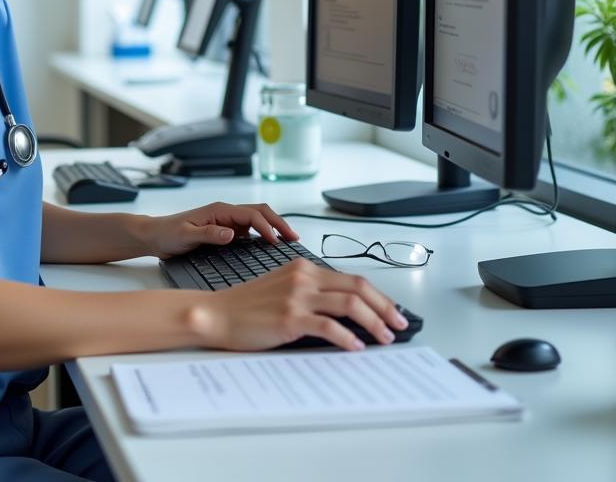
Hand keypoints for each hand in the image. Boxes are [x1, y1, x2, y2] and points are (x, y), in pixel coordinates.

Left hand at [143, 202, 298, 259]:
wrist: (155, 235)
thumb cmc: (167, 233)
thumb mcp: (185, 235)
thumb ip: (208, 234)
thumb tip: (232, 233)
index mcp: (219, 210)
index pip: (251, 216)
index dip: (266, 228)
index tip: (276, 242)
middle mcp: (225, 213)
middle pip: (259, 212)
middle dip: (278, 222)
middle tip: (294, 237)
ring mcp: (227, 221)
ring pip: (257, 219)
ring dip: (273, 227)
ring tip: (288, 240)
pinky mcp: (225, 230)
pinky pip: (249, 230)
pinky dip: (263, 234)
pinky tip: (270, 246)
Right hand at [198, 259, 409, 351]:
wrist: (217, 314)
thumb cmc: (247, 306)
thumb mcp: (282, 288)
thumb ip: (310, 292)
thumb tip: (345, 312)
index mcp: (303, 267)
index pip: (352, 278)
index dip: (378, 296)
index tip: (392, 311)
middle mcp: (303, 277)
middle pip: (358, 288)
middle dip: (385, 307)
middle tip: (399, 325)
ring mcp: (297, 296)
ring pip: (349, 304)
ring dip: (374, 323)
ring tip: (384, 338)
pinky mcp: (290, 317)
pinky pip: (329, 326)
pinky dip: (348, 338)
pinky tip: (355, 347)